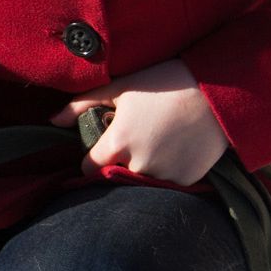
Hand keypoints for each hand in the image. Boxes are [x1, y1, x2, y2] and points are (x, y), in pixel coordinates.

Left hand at [51, 59, 228, 185]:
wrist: (217, 93)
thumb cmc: (162, 85)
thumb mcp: (119, 88)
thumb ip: (81, 105)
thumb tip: (53, 119)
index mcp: (118, 142)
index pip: (89, 168)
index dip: (90, 160)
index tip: (98, 151)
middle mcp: (139, 164)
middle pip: (113, 176)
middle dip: (114, 165)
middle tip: (127, 146)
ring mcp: (164, 174)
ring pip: (138, 183)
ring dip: (138, 171)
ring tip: (150, 147)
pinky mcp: (186, 180)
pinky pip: (165, 185)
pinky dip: (163, 174)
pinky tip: (170, 153)